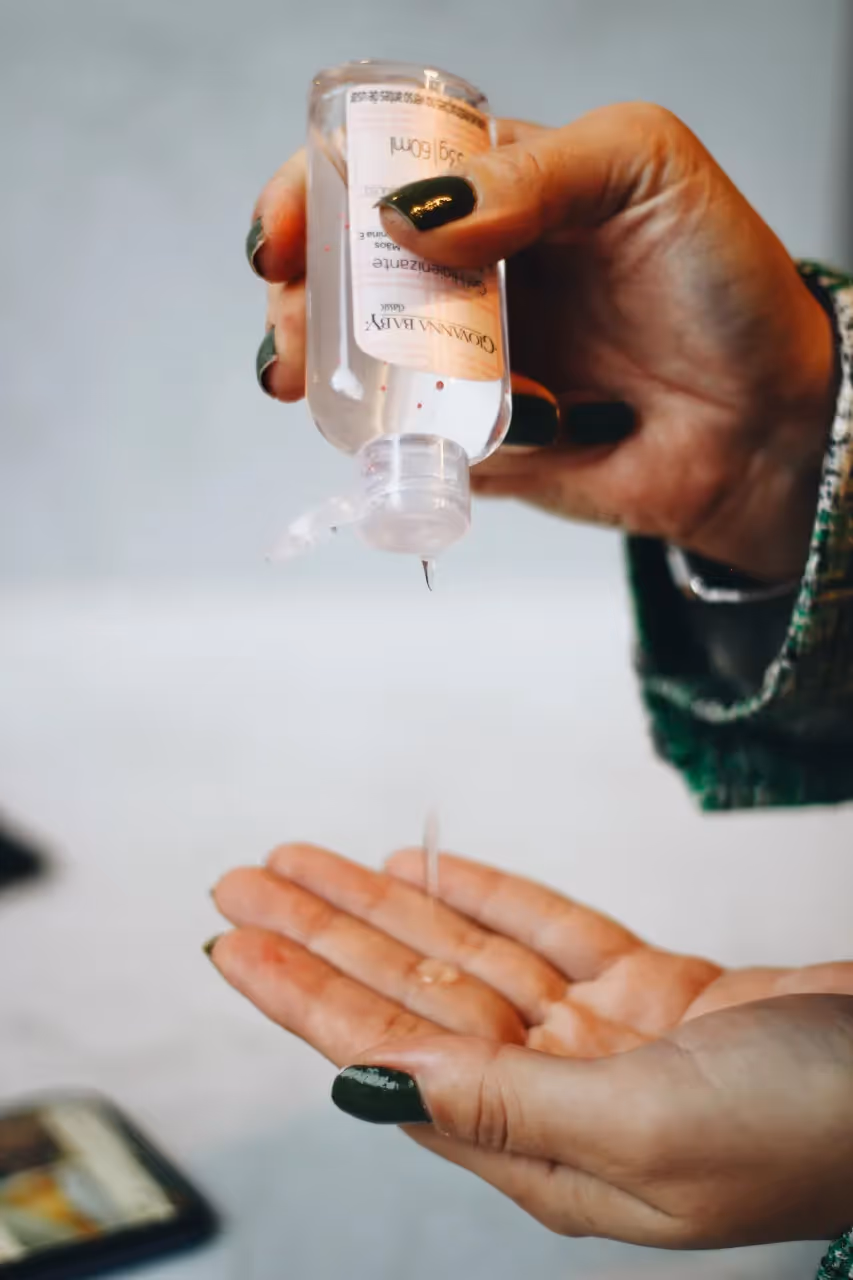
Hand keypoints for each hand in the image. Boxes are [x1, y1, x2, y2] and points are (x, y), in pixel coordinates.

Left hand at [208, 845, 852, 1245]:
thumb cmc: (810, 1127)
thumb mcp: (647, 1126)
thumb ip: (504, 1103)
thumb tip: (375, 1086)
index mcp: (542, 1149)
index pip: (388, 1061)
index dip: (304, 998)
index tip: (236, 944)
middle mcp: (557, 1093)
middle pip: (411, 998)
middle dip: (324, 935)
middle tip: (248, 879)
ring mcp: (602, 1038)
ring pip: (467, 956)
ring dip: (388, 904)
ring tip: (310, 859)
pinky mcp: (650, 990)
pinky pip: (545, 931)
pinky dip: (484, 894)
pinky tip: (424, 868)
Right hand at [248, 103, 836, 580]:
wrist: (766, 423)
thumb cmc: (721, 283)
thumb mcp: (640, 170)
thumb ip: (530, 176)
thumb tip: (408, 215)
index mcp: (497, 192)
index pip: (376, 173)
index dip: (312, 194)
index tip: (283, 235)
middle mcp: (469, 276)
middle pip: (343, 277)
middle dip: (296, 299)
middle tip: (291, 331)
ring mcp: (467, 363)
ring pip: (360, 365)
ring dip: (327, 374)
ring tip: (320, 383)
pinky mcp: (479, 442)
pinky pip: (419, 443)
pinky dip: (425, 440)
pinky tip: (501, 427)